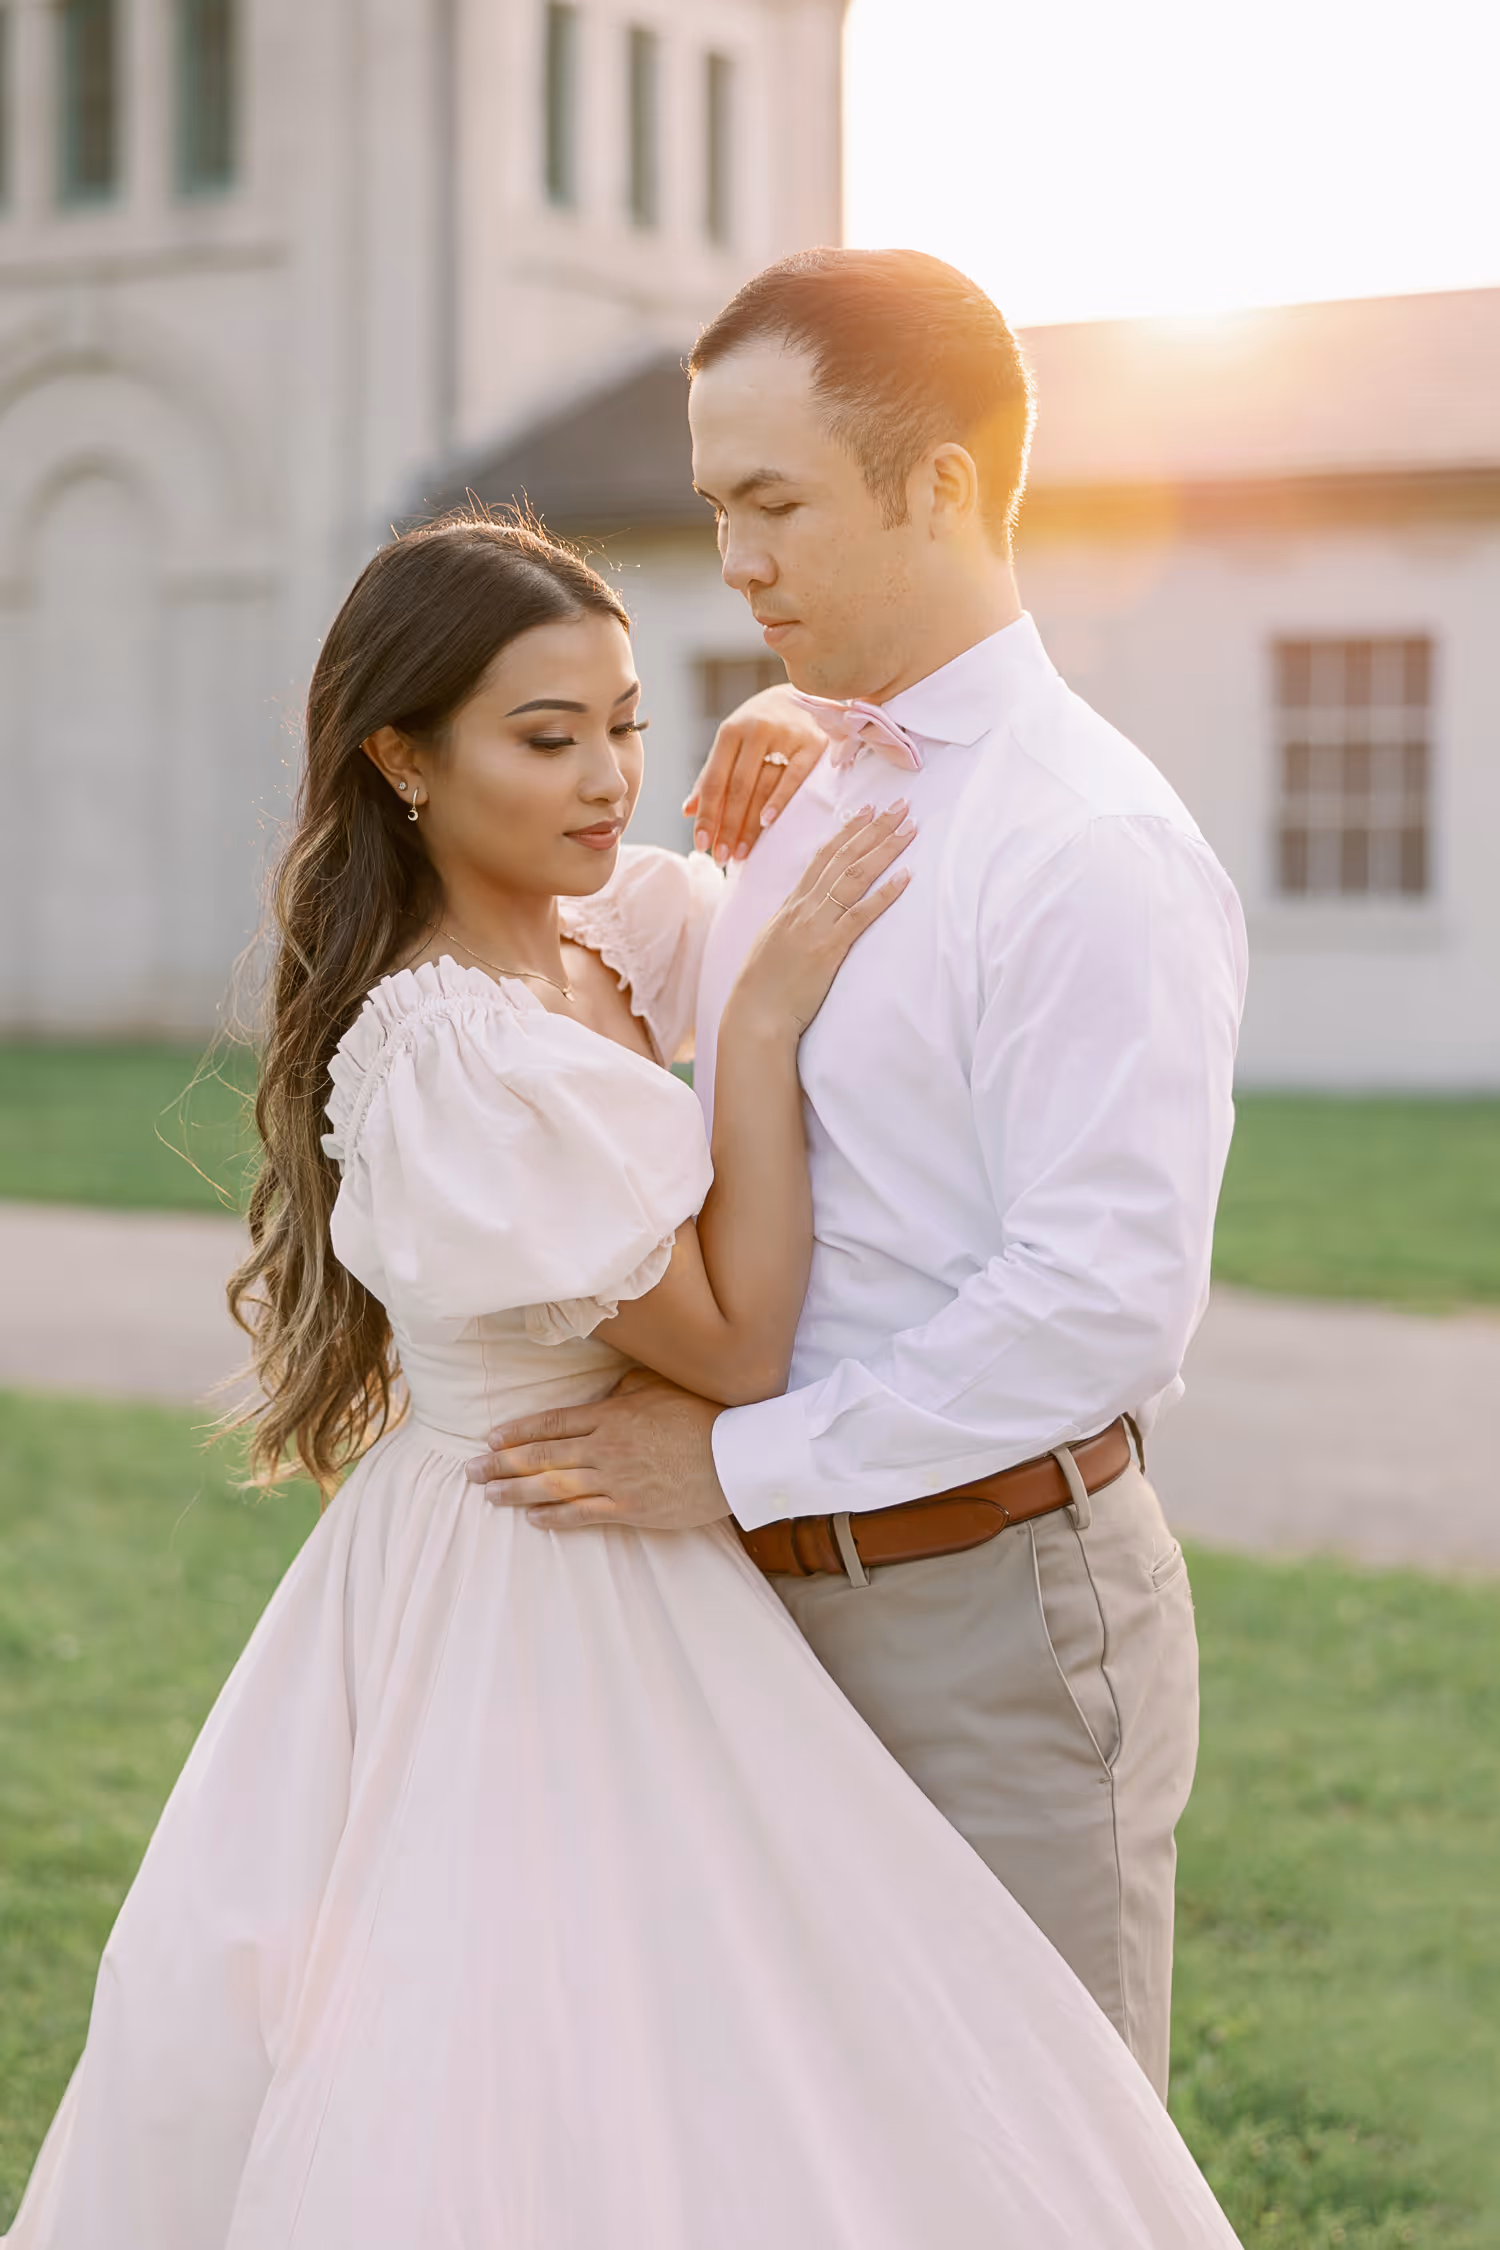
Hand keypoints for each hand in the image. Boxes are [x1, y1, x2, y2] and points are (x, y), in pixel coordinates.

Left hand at [464, 1375, 730, 1531]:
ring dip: (517, 1492)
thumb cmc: (703, 1415)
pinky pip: (584, 1514)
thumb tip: (604, 1394)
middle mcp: (605, 1448)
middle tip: (470, 1470)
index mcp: (610, 1415)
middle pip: (541, 1456)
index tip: (490, 1438)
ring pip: (554, 1487)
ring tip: (488, 1495)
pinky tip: (532, 1518)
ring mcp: (616, 1480)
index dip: (517, 1432)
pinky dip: (555, 1517)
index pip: (552, 1423)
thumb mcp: (661, 1387)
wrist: (736, 1455)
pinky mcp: (631, 1508)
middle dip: (502, 1463)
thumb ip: (626, 1390)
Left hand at [684, 686, 828, 864]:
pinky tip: (767, 824)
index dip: (707, 814)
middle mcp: (756, 731)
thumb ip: (711, 777)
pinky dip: (779, 801)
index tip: (700, 845)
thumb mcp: (732, 744)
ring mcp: (785, 736)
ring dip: (750, 824)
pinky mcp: (812, 744)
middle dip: (727, 826)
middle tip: (721, 857)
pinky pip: (794, 777)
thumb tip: (688, 811)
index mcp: (731, 732)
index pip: (715, 781)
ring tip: (741, 853)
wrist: (802, 696)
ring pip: (763, 787)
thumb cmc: (760, 728)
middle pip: (737, 788)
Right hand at [726, 801, 913, 1041]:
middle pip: (843, 858)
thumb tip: (803, 912)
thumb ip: (790, 923)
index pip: (822, 858)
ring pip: (854, 877)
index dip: (847, 832)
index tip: (867, 810)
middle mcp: (803, 908)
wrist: (755, 1016)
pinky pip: (860, 915)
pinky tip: (907, 877)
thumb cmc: (763, 988)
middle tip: (899, 806)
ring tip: (908, 828)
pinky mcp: (828, 949)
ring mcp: (815, 926)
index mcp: (790, 906)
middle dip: (873, 828)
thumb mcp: (772, 944)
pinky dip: (885, 894)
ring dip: (884, 849)